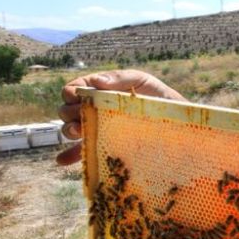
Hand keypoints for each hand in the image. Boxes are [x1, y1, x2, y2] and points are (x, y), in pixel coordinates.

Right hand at [56, 70, 185, 164]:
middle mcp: (93, 110)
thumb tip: (97, 82)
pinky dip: (69, 155)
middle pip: (66, 110)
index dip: (70, 93)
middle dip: (69, 112)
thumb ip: (119, 78)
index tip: (78, 97)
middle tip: (81, 116)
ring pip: (70, 129)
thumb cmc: (158, 97)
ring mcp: (96, 129)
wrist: (176, 123)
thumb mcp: (141, 81)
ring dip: (69, 131)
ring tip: (80, 133)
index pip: (73, 89)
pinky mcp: (101, 146)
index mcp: (98, 91)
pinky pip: (80, 152)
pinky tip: (62, 160)